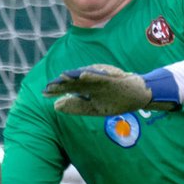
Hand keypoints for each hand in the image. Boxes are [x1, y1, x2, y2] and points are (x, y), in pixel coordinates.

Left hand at [42, 64, 180, 115]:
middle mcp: (93, 81)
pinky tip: (83, 75)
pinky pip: (102, 77)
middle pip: (75, 81)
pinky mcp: (114, 78)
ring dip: (75, 76)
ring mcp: (103, 79)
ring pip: (86, 76)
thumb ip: (76, 107)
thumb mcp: (94, 108)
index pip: (69, 88)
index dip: (57, 90)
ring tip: (62, 77)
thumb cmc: (116, 100)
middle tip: (49, 86)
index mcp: (87, 89)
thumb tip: (56, 106)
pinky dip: (93, 75)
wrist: (138, 95)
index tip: (44, 93)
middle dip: (63, 83)